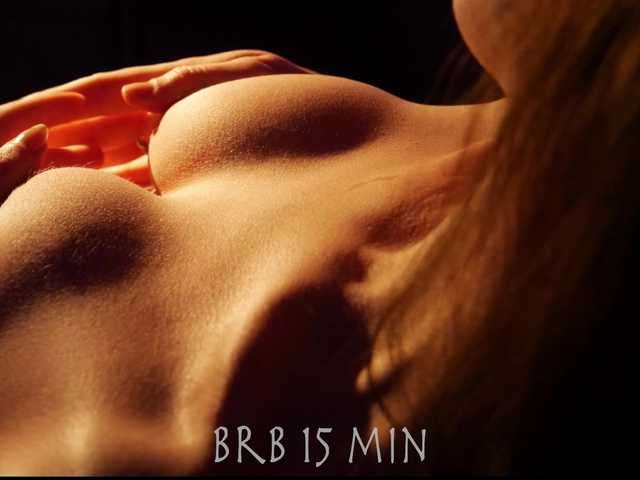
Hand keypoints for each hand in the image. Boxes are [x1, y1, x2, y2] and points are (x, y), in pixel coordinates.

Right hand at [0, 50, 312, 188]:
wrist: (332, 133)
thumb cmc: (296, 97)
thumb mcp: (253, 75)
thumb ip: (199, 82)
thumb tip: (138, 98)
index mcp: (171, 86)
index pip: (101, 93)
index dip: (57, 107)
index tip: (18, 123)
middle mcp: (163, 117)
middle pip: (94, 127)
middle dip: (50, 140)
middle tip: (8, 153)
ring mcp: (173, 148)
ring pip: (111, 160)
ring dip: (76, 173)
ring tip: (37, 189)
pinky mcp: (189, 176)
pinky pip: (143, 186)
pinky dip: (117, 195)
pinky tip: (98, 208)